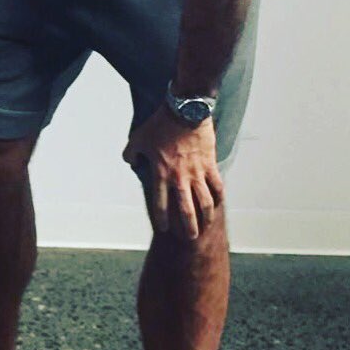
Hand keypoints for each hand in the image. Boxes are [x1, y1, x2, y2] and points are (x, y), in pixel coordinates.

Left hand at [123, 106, 223, 239]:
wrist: (185, 110)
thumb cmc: (159, 124)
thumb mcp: (137, 138)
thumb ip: (131, 153)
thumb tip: (130, 161)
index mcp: (160, 173)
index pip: (159, 203)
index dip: (161, 218)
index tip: (163, 228)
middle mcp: (179, 178)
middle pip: (185, 209)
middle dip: (187, 226)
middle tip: (190, 238)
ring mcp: (197, 172)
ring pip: (204, 201)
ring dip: (206, 216)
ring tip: (206, 226)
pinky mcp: (210, 164)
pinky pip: (217, 186)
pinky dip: (218, 197)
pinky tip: (218, 204)